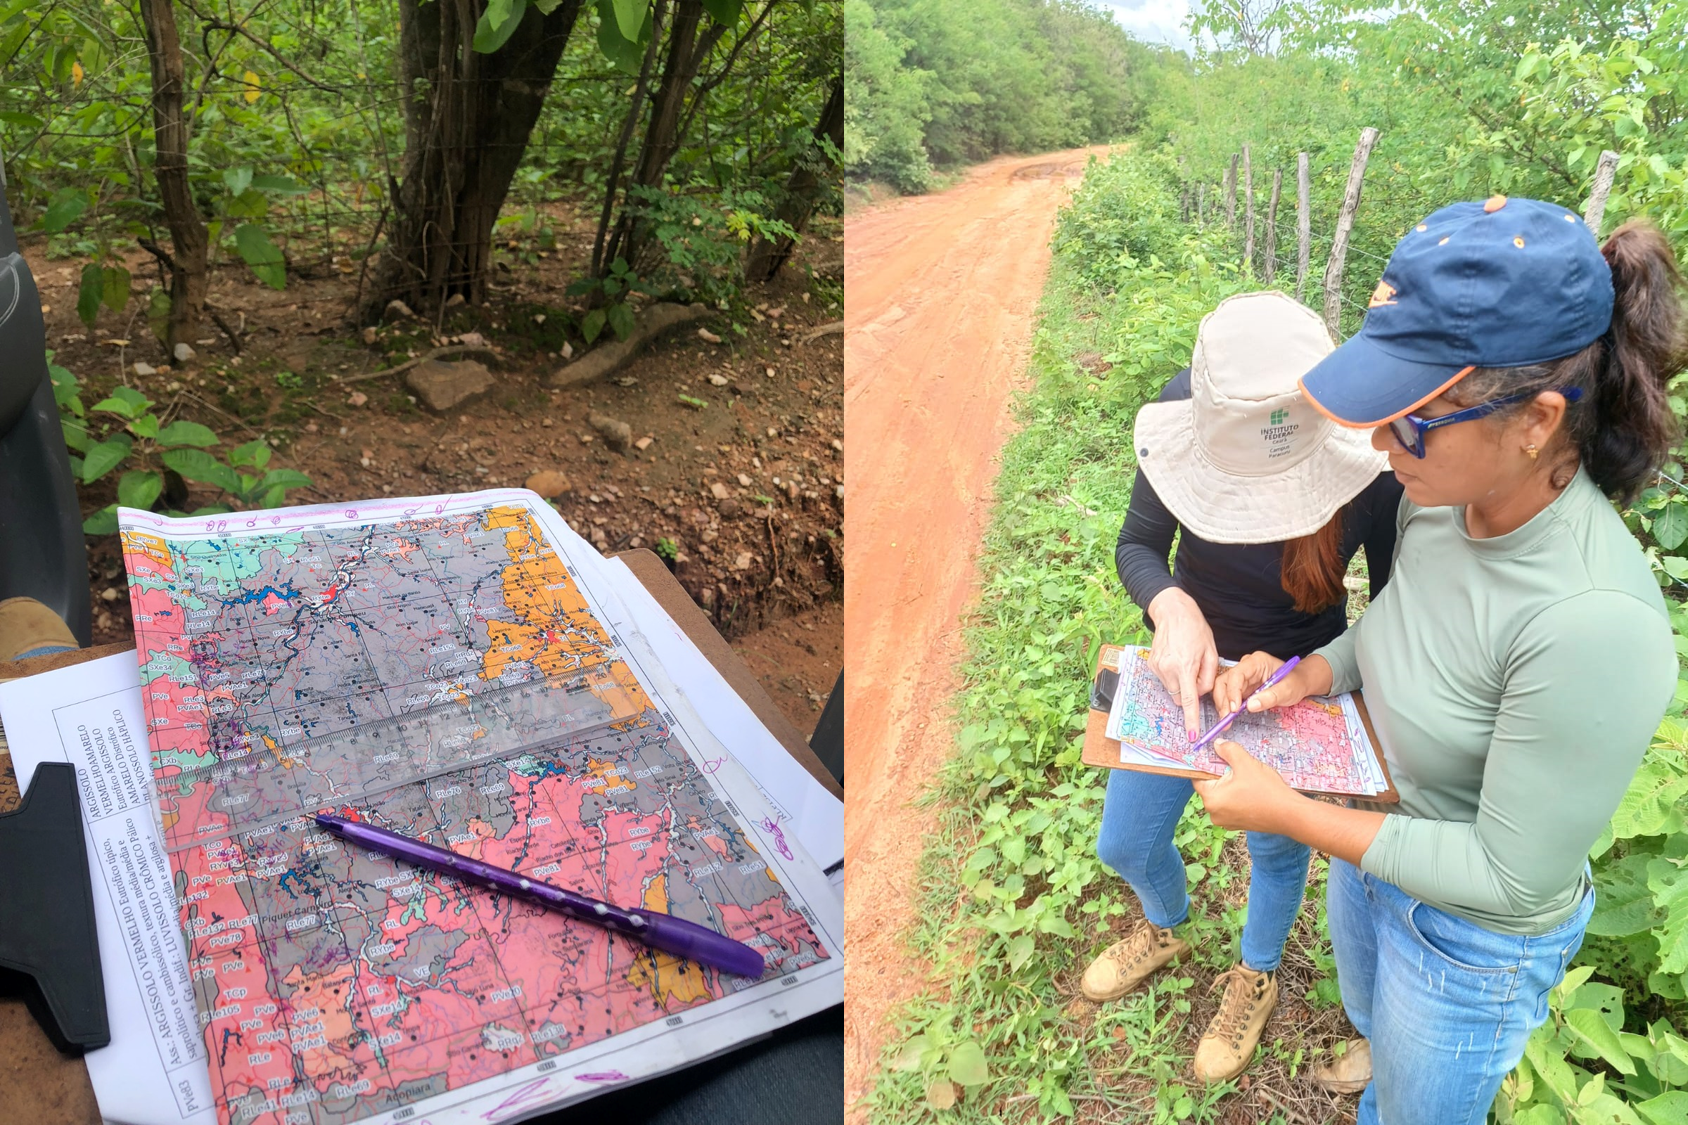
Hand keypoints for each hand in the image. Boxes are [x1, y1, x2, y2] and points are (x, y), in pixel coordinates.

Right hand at [1145, 587, 1218, 738]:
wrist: (1172, 612)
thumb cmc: (1195, 629)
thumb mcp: (1211, 652)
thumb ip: (1209, 677)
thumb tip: (1201, 693)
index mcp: (1186, 667)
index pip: (1190, 701)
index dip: (1191, 720)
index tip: (1193, 736)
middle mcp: (1168, 669)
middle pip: (1181, 697)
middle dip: (1189, 693)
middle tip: (1196, 674)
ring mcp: (1157, 667)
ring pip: (1173, 689)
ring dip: (1181, 682)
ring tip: (1185, 662)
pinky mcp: (1151, 665)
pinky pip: (1165, 679)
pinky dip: (1172, 675)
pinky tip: (1176, 658)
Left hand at [1191, 741, 1302, 832]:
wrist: (1290, 815)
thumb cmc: (1267, 790)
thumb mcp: (1246, 763)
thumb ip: (1228, 750)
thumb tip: (1217, 744)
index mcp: (1211, 799)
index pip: (1198, 778)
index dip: (1206, 765)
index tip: (1216, 756)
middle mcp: (1214, 813)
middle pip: (1211, 787)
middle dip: (1221, 775)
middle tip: (1238, 766)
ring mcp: (1226, 821)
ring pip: (1223, 796)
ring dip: (1231, 785)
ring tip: (1248, 779)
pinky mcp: (1238, 824)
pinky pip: (1232, 805)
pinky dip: (1238, 796)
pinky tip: (1253, 790)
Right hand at [1211, 652, 1332, 715]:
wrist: (1300, 683)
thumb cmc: (1296, 682)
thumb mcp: (1288, 690)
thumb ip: (1270, 697)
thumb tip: (1250, 706)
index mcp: (1256, 661)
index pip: (1237, 674)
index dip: (1232, 691)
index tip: (1234, 708)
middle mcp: (1246, 667)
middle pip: (1225, 680)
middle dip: (1223, 700)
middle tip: (1226, 717)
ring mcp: (1243, 677)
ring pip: (1223, 688)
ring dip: (1222, 704)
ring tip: (1227, 720)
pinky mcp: (1242, 687)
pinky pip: (1229, 695)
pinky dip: (1227, 706)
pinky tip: (1229, 717)